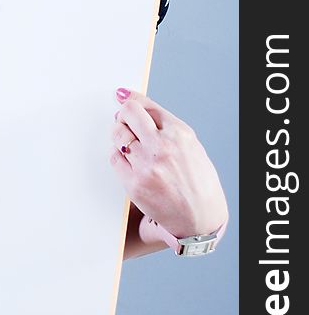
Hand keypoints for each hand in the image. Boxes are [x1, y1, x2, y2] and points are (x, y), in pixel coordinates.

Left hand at [110, 87, 227, 238]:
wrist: (199, 218)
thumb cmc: (197, 183)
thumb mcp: (191, 148)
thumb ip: (167, 128)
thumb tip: (141, 109)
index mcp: (180, 133)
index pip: (147, 106)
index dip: (131, 100)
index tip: (122, 96)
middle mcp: (163, 146)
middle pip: (129, 114)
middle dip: (122, 114)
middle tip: (122, 120)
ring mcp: (147, 165)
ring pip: (118, 135)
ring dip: (118, 135)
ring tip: (125, 141)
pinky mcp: (134, 183)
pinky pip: (114, 158)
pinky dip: (117, 155)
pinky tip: (126, 159)